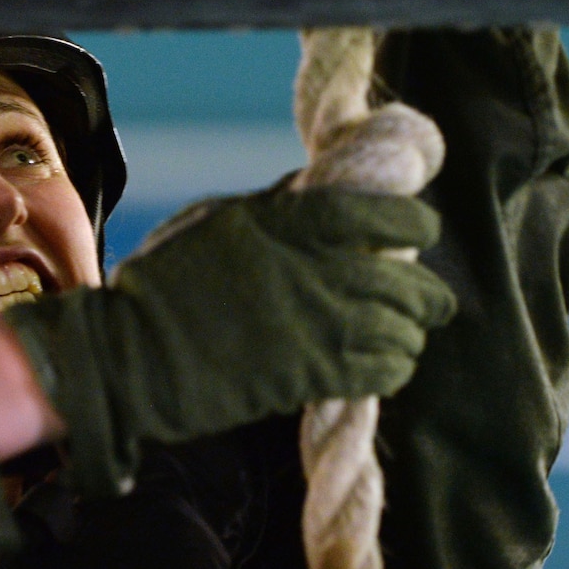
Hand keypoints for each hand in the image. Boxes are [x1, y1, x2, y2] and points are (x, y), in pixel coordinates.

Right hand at [3, 188, 455, 494]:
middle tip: (435, 301)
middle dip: (429, 294)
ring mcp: (319, 326)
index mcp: (293, 223)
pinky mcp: (312, 376)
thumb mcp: (215, 220)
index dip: (416, 220)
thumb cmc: (163, 283)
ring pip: (400, 330)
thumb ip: (273, 206)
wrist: (132, 355)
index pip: (383, 213)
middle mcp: (318, 271)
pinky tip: (389, 365)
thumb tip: (316, 191)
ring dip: (410, 333)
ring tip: (408, 336)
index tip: (424, 227)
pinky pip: (381, 372)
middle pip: (405, 280)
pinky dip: (394, 368)